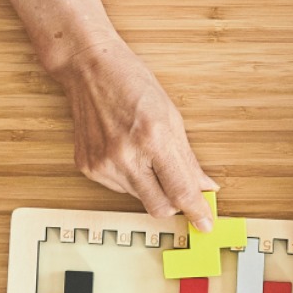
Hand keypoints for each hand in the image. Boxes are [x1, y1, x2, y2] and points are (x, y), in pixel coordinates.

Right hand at [55, 38, 215, 227]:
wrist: (89, 68)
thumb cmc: (133, 84)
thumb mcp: (171, 116)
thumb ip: (188, 159)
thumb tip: (205, 187)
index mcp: (153, 139)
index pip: (180, 191)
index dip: (197, 210)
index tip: (205, 224)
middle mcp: (125, 156)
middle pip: (159, 207)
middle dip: (174, 203)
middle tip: (179, 188)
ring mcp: (103, 164)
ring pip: (138, 198)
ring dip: (149, 185)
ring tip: (144, 152)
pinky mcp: (87, 168)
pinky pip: (117, 188)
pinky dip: (128, 177)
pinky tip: (124, 150)